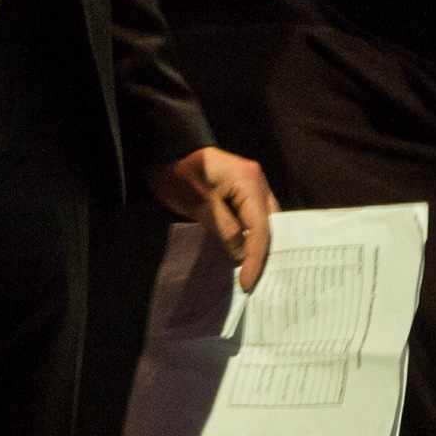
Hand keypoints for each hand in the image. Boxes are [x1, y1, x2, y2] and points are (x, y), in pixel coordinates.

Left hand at [154, 146, 279, 291]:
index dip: (255, 257)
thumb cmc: (180, 175)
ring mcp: (251, 185)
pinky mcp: (241, 191)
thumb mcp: (200, 205)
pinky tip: (244, 253)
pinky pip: (252, 217)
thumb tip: (242, 256)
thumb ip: (225, 229)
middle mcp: (257, 181)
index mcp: (249, 181)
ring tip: (252, 272)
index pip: (260, 227)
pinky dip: (249, 236)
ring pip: (263, 222)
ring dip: (258, 246)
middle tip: (256, 281)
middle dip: (264, 253)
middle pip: (270, 224)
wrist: (166, 152)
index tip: (247, 282)